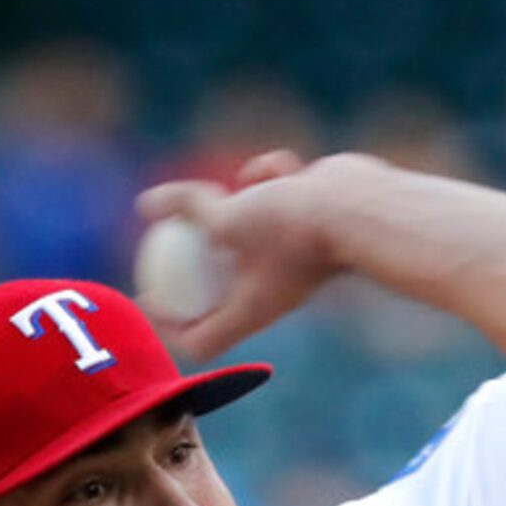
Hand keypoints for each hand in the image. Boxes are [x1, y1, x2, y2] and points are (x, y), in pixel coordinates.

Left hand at [134, 152, 359, 363]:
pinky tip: (277, 169)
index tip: (147, 293)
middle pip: (219, 287)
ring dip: (239, 204)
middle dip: (192, 261)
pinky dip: (271, 177)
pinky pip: (275, 193)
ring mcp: (291, 252)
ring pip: (247, 228)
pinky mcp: (309, 218)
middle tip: (162, 234)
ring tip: (239, 186)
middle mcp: (271, 286)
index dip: (169, 322)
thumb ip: (188, 212)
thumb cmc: (293, 227)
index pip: (202, 336)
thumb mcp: (228, 221)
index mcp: (251, 308)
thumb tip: (145, 205)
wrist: (360, 210)